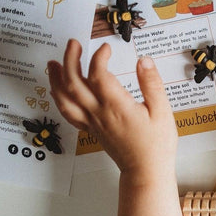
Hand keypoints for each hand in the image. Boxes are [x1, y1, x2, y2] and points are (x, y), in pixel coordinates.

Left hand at [47, 39, 176, 183]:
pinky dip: (58, 99)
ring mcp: (92, 122)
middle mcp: (99, 113)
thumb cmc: (156, 145)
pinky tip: (57, 90)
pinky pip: (68, 113)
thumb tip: (144, 61)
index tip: (106, 48)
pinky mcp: (91, 130)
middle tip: (73, 44)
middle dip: (70, 59)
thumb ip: (152, 84)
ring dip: (56, 79)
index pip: (99, 75)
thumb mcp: (162, 112)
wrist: (145, 171)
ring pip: (64, 98)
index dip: (99, 57)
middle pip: (74, 83)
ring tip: (53, 63)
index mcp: (117, 106)